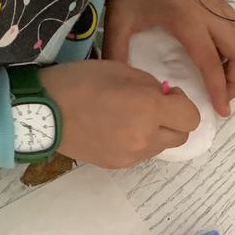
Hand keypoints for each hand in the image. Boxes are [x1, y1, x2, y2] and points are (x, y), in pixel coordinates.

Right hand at [40, 60, 199, 168]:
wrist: (44, 112)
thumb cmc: (81, 81)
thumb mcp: (122, 69)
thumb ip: (151, 86)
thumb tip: (165, 100)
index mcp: (149, 109)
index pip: (191, 118)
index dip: (183, 104)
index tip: (166, 95)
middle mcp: (145, 137)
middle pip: (181, 136)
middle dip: (174, 121)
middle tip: (151, 107)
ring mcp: (131, 155)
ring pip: (161, 147)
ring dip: (156, 132)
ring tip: (129, 117)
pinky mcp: (117, 165)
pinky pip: (141, 154)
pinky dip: (137, 142)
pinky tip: (116, 129)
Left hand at [102, 0, 234, 117]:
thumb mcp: (118, 22)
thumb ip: (118, 53)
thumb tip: (122, 87)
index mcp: (185, 19)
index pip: (211, 60)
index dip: (219, 88)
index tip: (222, 110)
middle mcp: (207, 10)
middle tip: (226, 99)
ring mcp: (215, 3)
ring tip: (227, 83)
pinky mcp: (217, 0)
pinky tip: (224, 61)